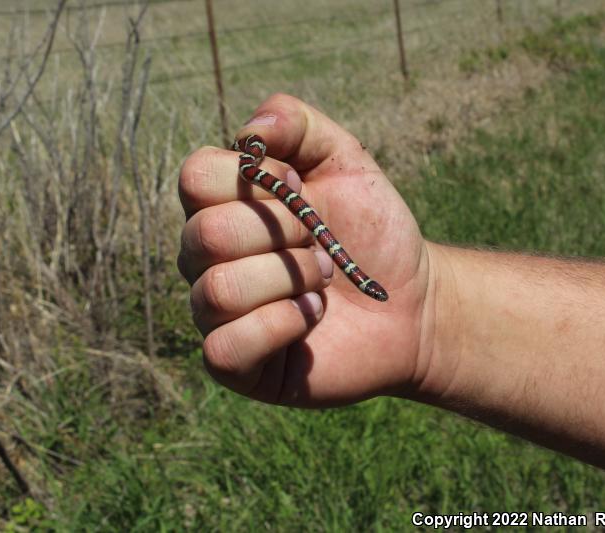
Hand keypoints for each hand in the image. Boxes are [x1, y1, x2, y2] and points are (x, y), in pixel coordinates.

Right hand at [178, 94, 438, 406]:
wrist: (410, 302)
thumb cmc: (370, 231)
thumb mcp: (346, 161)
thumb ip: (298, 124)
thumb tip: (250, 132)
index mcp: (221, 206)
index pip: (195, 176)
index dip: (261, 181)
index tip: (305, 190)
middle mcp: (206, 258)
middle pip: (207, 234)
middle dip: (286, 234)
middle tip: (323, 245)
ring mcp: (215, 311)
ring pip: (218, 290)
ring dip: (289, 279)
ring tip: (323, 281)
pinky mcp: (233, 362)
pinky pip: (224, 346)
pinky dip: (281, 325)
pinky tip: (311, 316)